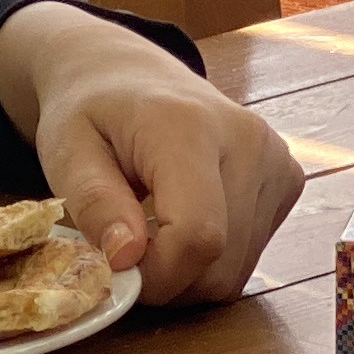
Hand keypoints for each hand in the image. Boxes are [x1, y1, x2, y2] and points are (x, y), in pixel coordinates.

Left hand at [0, 2, 302, 302]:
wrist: (130, 74)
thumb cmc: (92, 112)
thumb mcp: (66, 151)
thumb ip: (94, 203)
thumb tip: (127, 259)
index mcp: (190, 126)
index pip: (198, 234)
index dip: (156, 275)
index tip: (115, 268)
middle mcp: (248, 140)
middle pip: (220, 262)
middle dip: (166, 278)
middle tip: (125, 250)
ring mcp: (277, 159)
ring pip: (237, 270)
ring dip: (188, 274)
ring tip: (152, 231)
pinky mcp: (288, 178)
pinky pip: (250, 256)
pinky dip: (212, 260)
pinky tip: (185, 220)